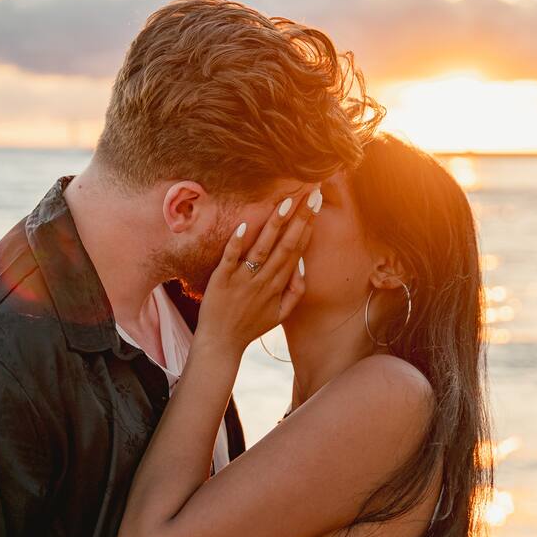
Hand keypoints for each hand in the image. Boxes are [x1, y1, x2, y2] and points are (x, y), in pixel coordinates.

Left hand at [196, 190, 317, 353]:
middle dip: (300, 218)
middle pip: (286, 244)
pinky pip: (231, 258)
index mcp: (279, 285)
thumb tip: (302, 266)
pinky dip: (237, 243)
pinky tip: (245, 225)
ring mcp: (243, 279)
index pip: (297, 249)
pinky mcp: (222, 279)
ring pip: (263, 248)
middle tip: (311, 193)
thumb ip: (295, 291)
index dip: (308, 225)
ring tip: (286, 202)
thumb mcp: (281, 314)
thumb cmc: (250, 326)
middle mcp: (264, 279)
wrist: (221, 343)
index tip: (315, 204)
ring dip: (275, 225)